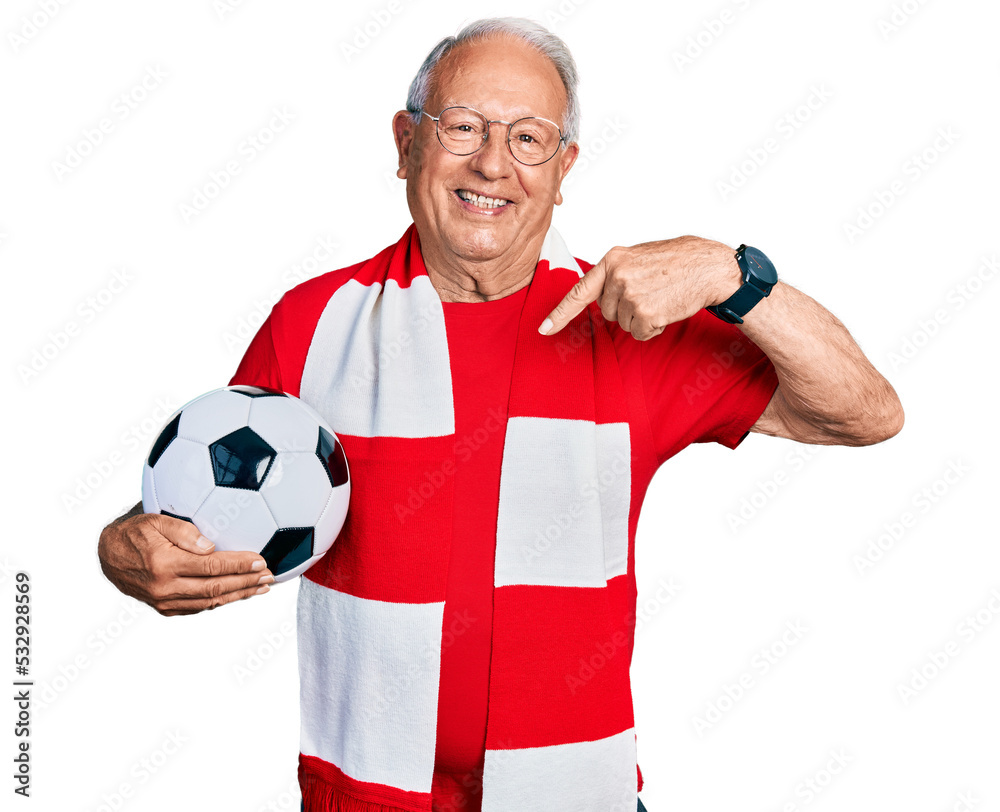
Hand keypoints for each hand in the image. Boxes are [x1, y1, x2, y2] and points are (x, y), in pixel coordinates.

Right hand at [97, 513, 273, 616]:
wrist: (107, 556)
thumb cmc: (134, 532)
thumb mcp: (154, 520)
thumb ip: (183, 531)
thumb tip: (210, 546)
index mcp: (164, 564)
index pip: (211, 567)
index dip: (239, 565)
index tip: (261, 561)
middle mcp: (164, 588)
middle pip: (215, 588)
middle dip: (246, 582)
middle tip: (270, 576)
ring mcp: (164, 602)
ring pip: (210, 602)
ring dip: (238, 595)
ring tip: (261, 587)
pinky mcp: (165, 609)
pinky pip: (199, 607)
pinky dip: (221, 601)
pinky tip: (237, 594)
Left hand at [538, 236, 741, 339]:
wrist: (710, 266)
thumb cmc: (679, 261)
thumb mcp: (639, 257)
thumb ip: (616, 273)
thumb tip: (599, 295)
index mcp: (613, 259)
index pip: (579, 291)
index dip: (560, 313)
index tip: (543, 330)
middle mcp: (617, 275)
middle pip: (606, 312)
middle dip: (625, 309)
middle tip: (651, 293)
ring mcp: (630, 294)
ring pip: (623, 324)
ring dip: (642, 318)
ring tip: (662, 297)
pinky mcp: (645, 312)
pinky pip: (640, 333)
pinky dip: (653, 328)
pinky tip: (667, 309)